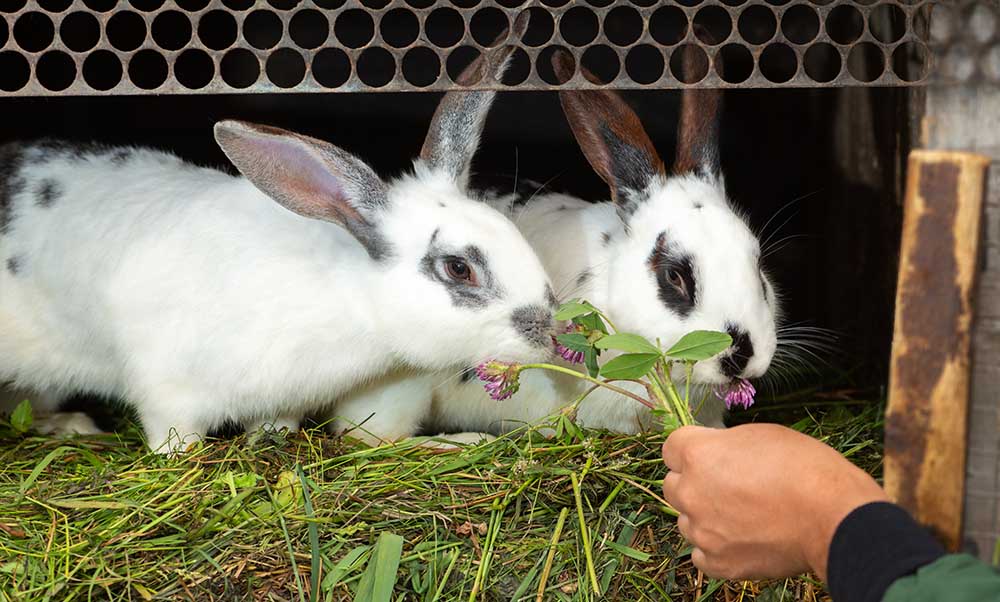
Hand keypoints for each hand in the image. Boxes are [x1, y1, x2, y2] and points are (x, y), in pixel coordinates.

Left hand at [661, 423, 886, 580]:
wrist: (833, 517)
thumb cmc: (805, 468)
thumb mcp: (761, 434)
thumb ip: (725, 444)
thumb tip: (716, 451)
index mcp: (698, 455)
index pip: (671, 448)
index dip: (690, 449)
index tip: (706, 453)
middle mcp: (691, 493)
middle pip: (672, 485)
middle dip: (692, 482)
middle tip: (726, 484)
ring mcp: (702, 531)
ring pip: (686, 521)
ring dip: (704, 516)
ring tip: (741, 514)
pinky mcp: (719, 562)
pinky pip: (701, 554)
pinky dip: (715, 548)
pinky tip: (740, 538)